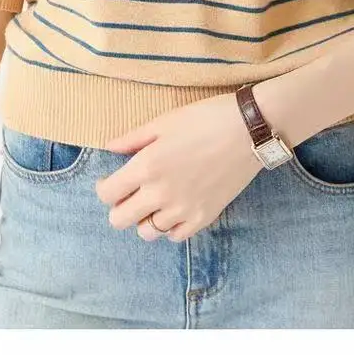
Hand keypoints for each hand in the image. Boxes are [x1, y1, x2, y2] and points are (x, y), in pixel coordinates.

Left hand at [95, 92, 264, 240]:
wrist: (248, 130)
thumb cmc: (205, 118)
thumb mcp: (164, 121)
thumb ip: (133, 138)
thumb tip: (109, 148)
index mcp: (146, 166)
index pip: (107, 194)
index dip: (104, 188)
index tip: (111, 181)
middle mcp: (160, 193)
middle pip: (120, 220)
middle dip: (119, 207)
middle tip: (130, 194)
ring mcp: (182, 209)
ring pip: (146, 233)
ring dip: (144, 219)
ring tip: (154, 201)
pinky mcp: (203, 218)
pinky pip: (175, 236)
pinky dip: (170, 226)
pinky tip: (175, 208)